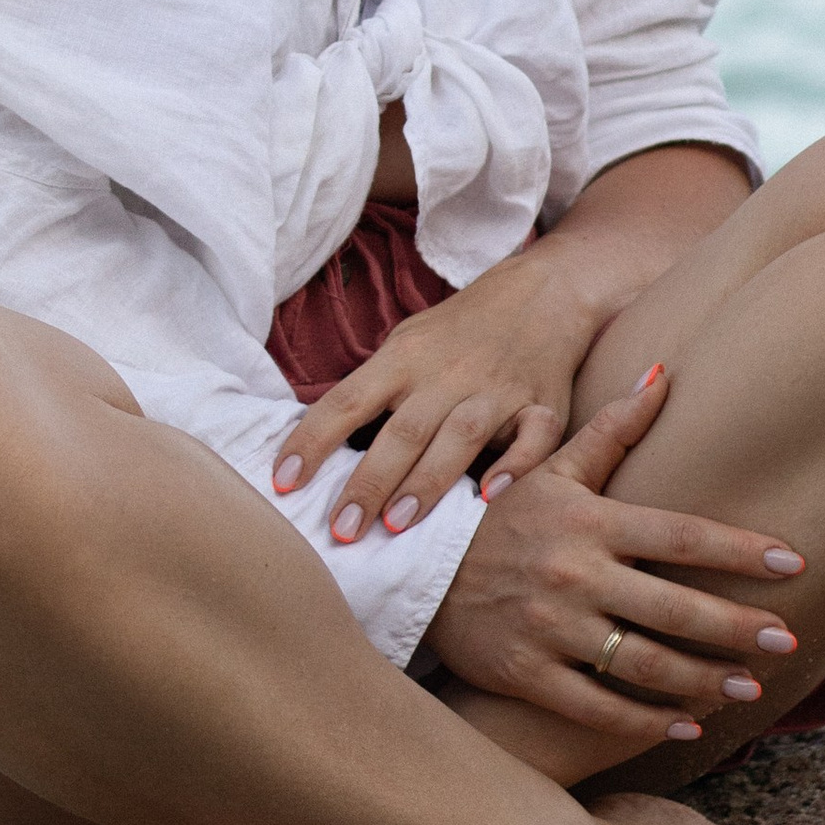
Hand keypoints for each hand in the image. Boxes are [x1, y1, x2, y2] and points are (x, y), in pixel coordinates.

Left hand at [271, 238, 597, 548]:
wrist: (541, 293)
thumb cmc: (458, 331)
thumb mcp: (406, 344)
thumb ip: (371, 390)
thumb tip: (315, 443)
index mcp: (402, 358)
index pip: (346, 401)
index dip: (312, 442)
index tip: (283, 484)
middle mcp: (445, 375)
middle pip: (402, 430)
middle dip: (369, 482)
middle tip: (342, 531)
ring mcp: (495, 390)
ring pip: (459, 436)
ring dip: (427, 481)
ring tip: (397, 525)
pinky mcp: (541, 405)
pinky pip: (533, 437)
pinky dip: (516, 466)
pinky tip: (492, 498)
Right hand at [425, 365, 806, 734]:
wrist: (417, 568)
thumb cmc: (499, 516)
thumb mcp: (552, 469)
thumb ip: (613, 430)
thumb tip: (665, 374)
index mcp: (589, 522)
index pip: (681, 535)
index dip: (740, 551)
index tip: (793, 563)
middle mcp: (574, 575)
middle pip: (673, 607)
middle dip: (736, 627)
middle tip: (787, 640)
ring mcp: (550, 628)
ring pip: (643, 665)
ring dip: (703, 681)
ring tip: (749, 688)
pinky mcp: (527, 674)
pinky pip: (597, 707)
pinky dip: (646, 722)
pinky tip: (688, 727)